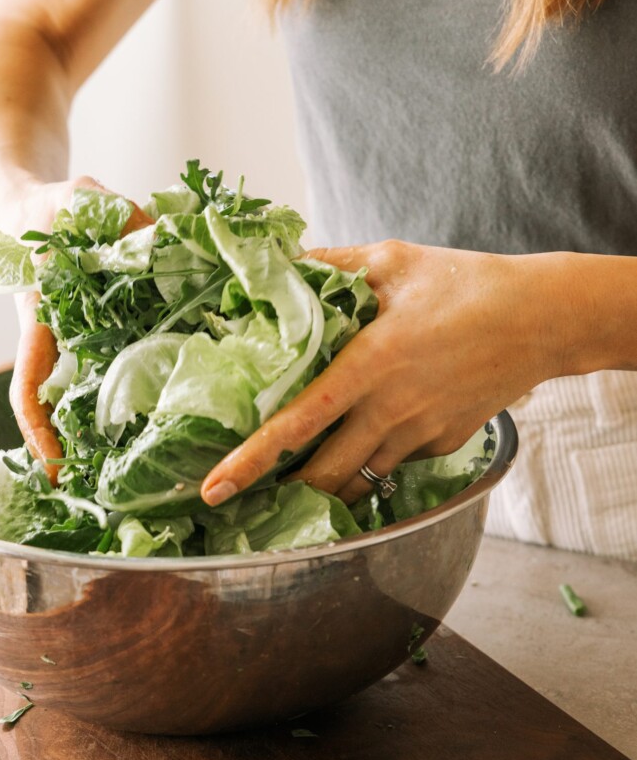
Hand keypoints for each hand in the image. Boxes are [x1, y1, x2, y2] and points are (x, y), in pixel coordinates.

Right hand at [3, 176, 152, 483]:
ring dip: (125, 417)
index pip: (29, 383)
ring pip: (101, 386)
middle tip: (124, 481)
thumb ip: (115, 214)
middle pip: (69, 401)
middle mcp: (62, 338)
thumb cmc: (50, 206)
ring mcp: (84, 336)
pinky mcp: (108, 325)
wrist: (37, 205)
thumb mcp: (78, 199)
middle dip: (89, 441)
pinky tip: (194, 380)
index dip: (37, 428)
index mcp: (41, 319)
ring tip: (168, 451)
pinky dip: (153, 370)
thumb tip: (162, 239)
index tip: (54, 465)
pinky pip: (129, 355)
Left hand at [200, 240, 570, 505]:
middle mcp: (390, 409)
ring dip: (326, 485)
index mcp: (370, 364)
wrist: (543, 319)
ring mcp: (419, 433)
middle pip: (324, 474)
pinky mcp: (443, 444)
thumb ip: (331, 265)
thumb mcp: (392, 260)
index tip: (215, 487)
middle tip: (246, 499)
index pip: (298, 421)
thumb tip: (280, 261)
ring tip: (296, 484)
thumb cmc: (466, 282)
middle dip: (284, 494)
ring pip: (360, 478)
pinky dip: (372, 457)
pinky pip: (395, 461)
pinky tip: (367, 436)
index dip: (253, 459)